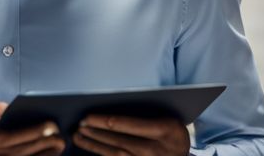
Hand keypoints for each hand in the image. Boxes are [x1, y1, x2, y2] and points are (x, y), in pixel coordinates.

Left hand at [72, 114, 189, 155]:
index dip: (105, 121)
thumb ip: (143, 114)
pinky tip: (92, 149)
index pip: (128, 124)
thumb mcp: (166, 118)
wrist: (184, 152)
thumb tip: (109, 111)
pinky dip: (104, 155)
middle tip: (79, 125)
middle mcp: (156, 149)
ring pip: (116, 154)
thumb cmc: (172, 131)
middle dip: (96, 133)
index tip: (88, 117)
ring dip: (94, 145)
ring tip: (79, 137)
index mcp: (164, 129)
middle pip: (119, 140)